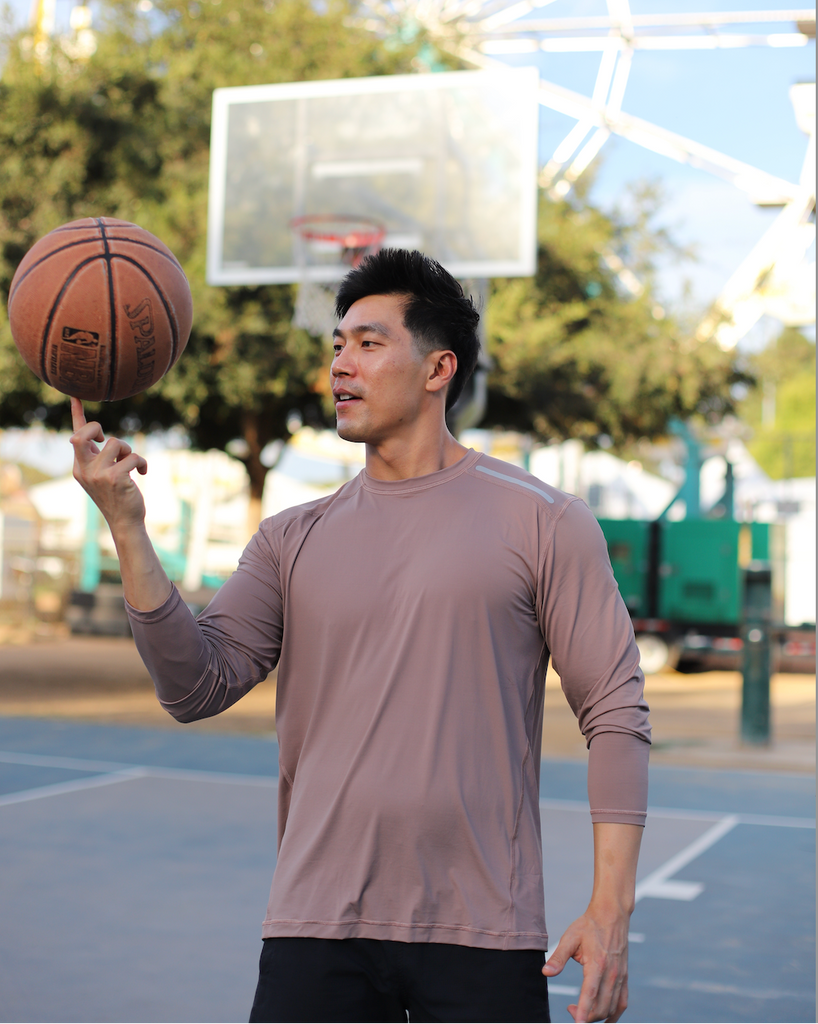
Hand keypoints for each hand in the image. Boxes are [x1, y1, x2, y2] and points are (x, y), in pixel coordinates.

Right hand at [69, 397, 147, 529]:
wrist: (125, 521)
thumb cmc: (117, 496)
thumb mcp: (103, 476)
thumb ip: (99, 458)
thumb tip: (104, 439)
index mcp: (80, 467)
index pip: (76, 437)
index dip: (77, 415)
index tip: (76, 396)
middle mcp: (84, 469)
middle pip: (83, 434)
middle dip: (96, 427)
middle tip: (105, 438)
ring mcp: (98, 474)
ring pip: (117, 442)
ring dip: (129, 450)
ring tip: (131, 464)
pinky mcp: (115, 478)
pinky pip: (133, 456)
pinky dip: (141, 463)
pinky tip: (143, 473)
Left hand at [542, 907, 628, 1023]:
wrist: (611, 915)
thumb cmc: (588, 926)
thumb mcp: (570, 937)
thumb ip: (558, 957)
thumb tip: (545, 973)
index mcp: (597, 964)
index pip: (590, 994)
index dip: (583, 1012)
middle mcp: (612, 973)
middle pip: (601, 1006)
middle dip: (585, 1016)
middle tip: (569, 1009)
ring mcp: (621, 977)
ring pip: (611, 1008)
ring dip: (597, 1017)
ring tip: (581, 1011)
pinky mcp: (625, 977)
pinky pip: (622, 1003)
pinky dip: (614, 1015)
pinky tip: (604, 1021)